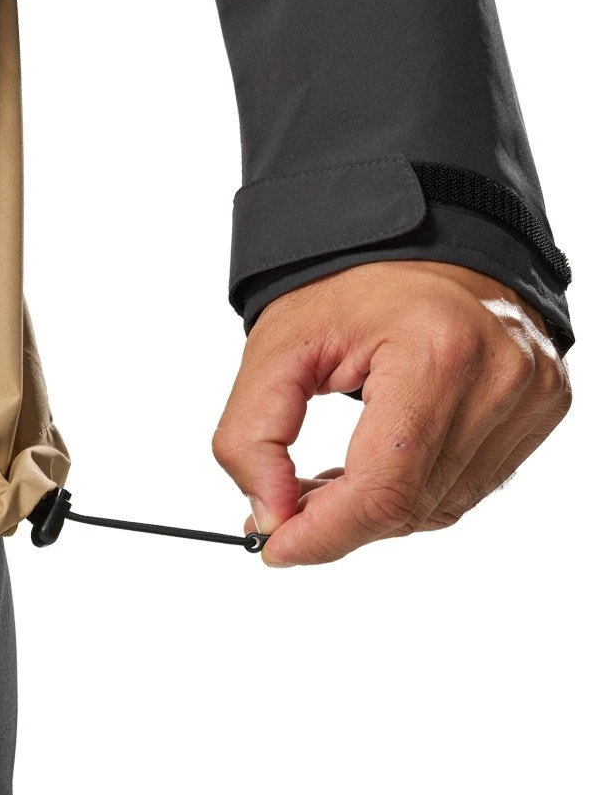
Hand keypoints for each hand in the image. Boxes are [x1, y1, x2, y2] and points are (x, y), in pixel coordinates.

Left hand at [211, 260, 571, 566]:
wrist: (422, 246)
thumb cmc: (350, 290)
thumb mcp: (275, 348)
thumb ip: (251, 436)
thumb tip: (269, 516)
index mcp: (437, 352)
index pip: (384, 487)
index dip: (324, 533)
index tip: (275, 548)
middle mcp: (500, 377)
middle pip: (410, 508)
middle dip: (338, 523)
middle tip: (286, 509)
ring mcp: (531, 394)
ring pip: (439, 509)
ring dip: (374, 511)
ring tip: (328, 478)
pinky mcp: (542, 407)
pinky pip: (468, 489)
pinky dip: (412, 493)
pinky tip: (379, 465)